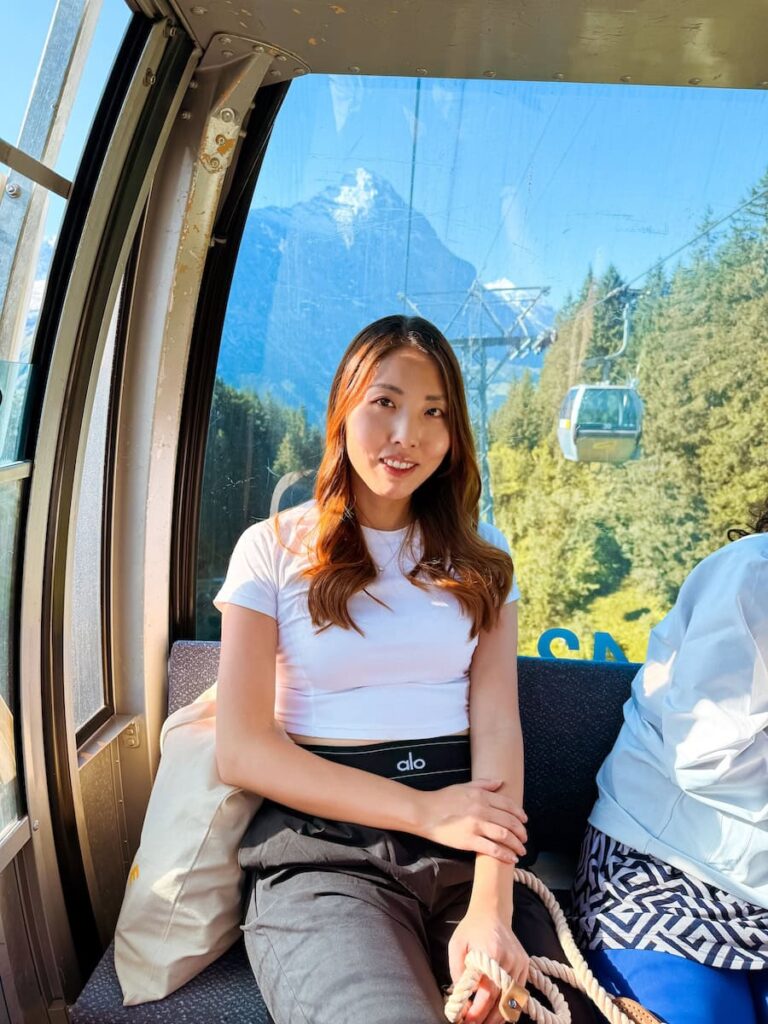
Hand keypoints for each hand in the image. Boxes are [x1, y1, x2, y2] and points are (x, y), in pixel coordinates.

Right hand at [413, 780, 526, 861]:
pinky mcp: (469, 841)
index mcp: (481, 796)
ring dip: (517, 844)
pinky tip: (512, 859)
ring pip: (505, 836)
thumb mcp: (463, 786)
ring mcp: (476, 826)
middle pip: (509, 821)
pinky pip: (493, 849)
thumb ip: (484, 784)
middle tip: (525, 838)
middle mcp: (482, 810)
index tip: (524, 821)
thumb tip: (500, 782)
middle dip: (521, 832)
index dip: (519, 814)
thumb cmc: (442, 799)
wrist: (425, 812)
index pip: (508, 805)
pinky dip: (505, 855)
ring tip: (521, 850)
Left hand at [448, 908, 528, 1023]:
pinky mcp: (525, 965)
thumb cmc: (471, 929)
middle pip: (501, 1000)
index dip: (477, 1011)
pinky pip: (520, 993)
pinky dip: (509, 1006)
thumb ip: (457, 971)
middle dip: (487, 1019)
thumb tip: (460, 997)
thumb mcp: (456, 946)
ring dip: (499, 1016)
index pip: (487, 992)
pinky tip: (498, 1013)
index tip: (465, 1020)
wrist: (492, 912)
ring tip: (484, 1023)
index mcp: (491, 954)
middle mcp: (509, 960)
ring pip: (512, 1000)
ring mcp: (520, 963)